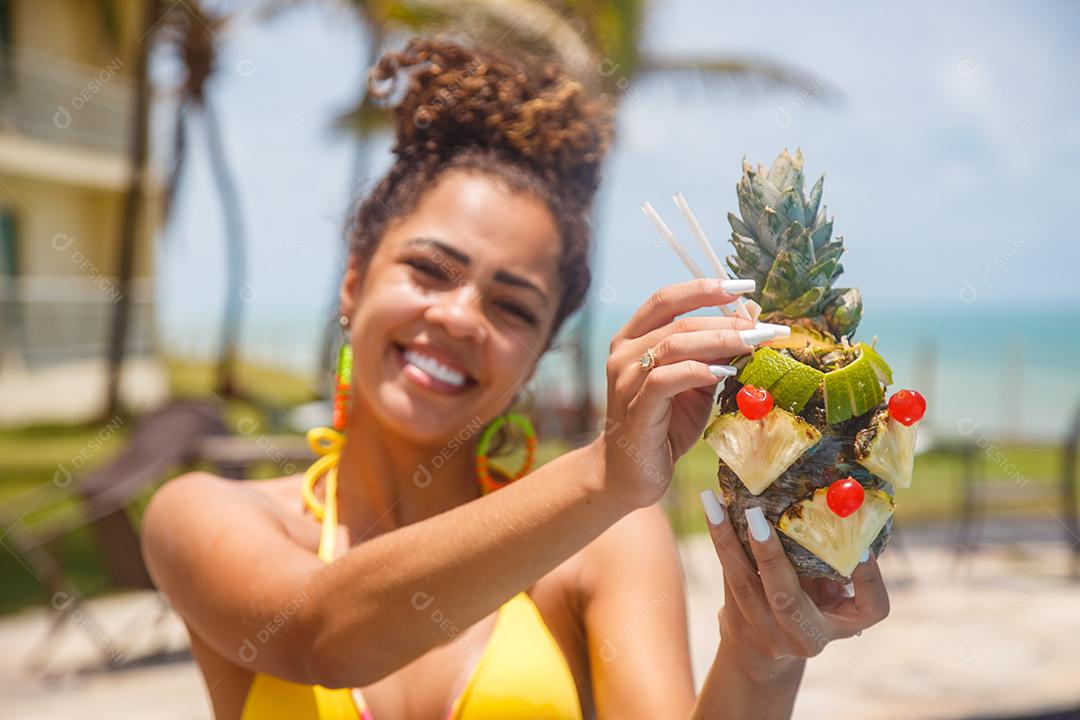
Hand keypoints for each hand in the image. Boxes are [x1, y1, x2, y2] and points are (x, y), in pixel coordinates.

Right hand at [597, 279, 755, 509]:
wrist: (631, 473)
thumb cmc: (664, 424)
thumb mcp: (694, 382)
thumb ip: (714, 352)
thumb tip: (752, 318)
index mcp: (633, 339)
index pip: (666, 299)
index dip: (704, 288)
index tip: (743, 287)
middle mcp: (624, 354)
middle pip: (678, 323)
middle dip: (726, 322)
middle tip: (765, 328)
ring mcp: (625, 382)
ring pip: (673, 346)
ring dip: (719, 342)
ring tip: (753, 345)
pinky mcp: (636, 411)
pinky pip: (664, 381)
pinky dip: (697, 371)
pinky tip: (723, 372)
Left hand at [700, 490, 889, 677]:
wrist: (766, 652)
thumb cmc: (811, 607)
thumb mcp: (830, 594)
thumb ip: (830, 562)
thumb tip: (830, 503)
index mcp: (842, 624)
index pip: (871, 608)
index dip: (869, 580)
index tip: (863, 549)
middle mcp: (806, 636)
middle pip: (787, 600)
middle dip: (770, 557)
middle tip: (756, 516)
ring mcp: (767, 632)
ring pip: (743, 584)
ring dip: (727, 539)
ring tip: (715, 504)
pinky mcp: (737, 620)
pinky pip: (728, 575)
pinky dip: (720, 539)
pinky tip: (712, 509)